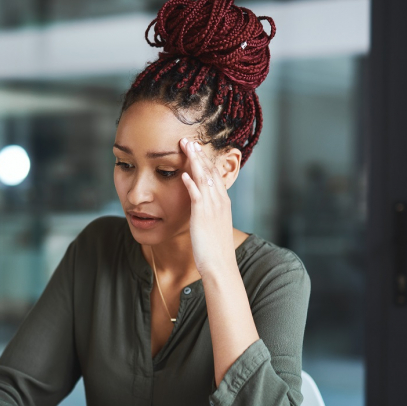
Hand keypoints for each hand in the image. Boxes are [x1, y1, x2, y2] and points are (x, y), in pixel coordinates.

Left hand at [180, 138, 236, 276]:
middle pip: (209, 171)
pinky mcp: (202, 215)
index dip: (205, 160)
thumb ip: (208, 213)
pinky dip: (190, 182)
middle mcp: (219, 201)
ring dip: (194, 161)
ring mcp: (212, 207)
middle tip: (189, 140)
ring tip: (186, 146)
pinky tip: (183, 173)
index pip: (214, 175)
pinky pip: (196, 195)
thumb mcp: (214, 226)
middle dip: (199, 154)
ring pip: (203, 178)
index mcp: (223, 202)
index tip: (197, 149)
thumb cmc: (215, 249)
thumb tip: (201, 208)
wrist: (220, 265)